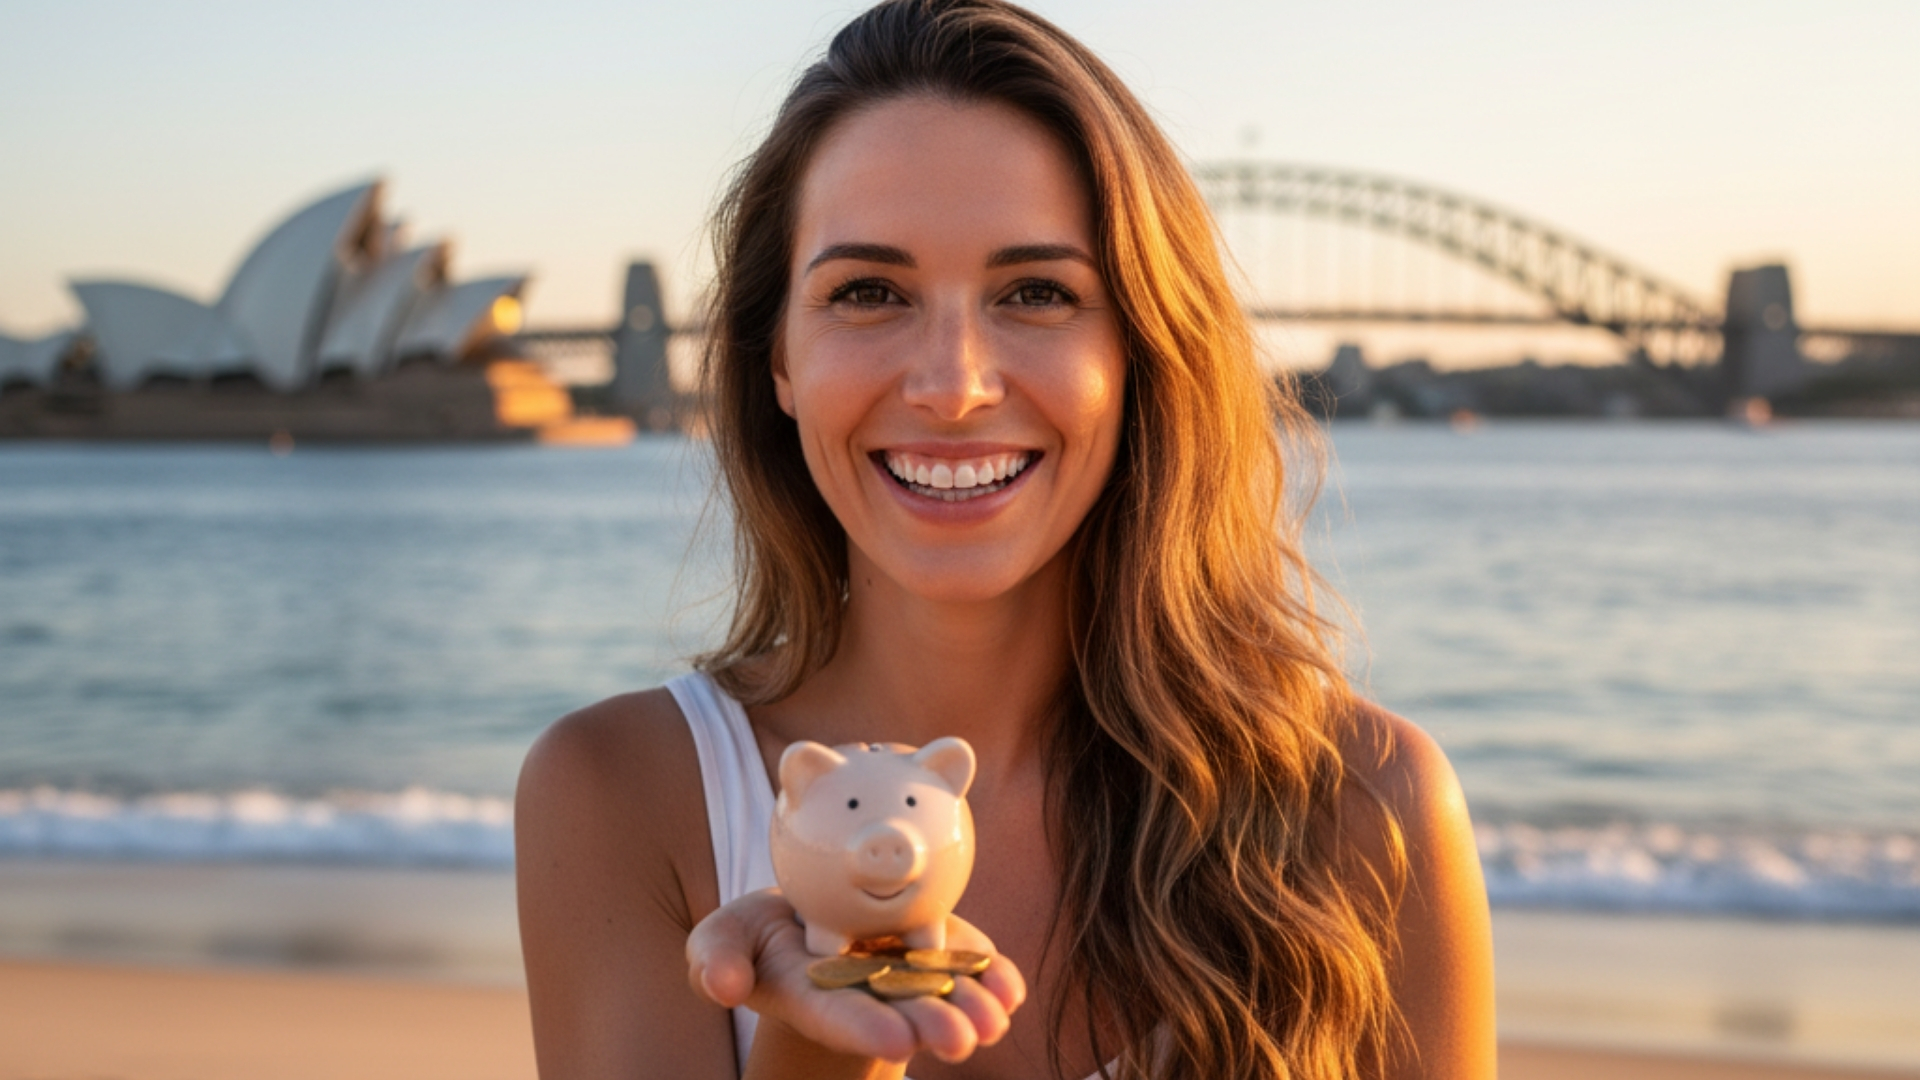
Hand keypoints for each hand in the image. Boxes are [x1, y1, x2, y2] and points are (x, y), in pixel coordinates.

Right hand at [686, 888, 1026, 1064]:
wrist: (811, 918)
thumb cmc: (761, 935)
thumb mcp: (725, 937)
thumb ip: (717, 958)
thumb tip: (724, 986)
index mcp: (811, 996)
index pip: (836, 1015)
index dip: (863, 1027)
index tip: (894, 1040)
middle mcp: (865, 994)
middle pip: (899, 1014)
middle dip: (930, 1027)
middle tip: (961, 1040)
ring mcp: (907, 975)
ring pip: (943, 997)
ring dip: (971, 1011)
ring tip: (993, 1021)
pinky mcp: (940, 951)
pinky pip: (971, 968)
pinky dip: (993, 979)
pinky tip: (1009, 988)